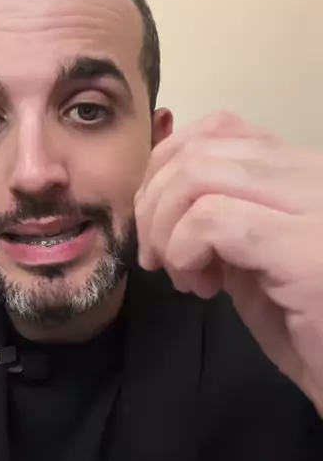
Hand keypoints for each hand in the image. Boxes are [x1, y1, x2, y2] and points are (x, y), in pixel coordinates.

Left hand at [135, 112, 322, 413]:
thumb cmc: (313, 332)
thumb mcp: (258, 262)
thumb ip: (224, 219)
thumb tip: (164, 200)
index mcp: (306, 173)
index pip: (221, 128)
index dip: (168, 167)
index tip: (160, 222)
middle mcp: (317, 175)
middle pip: (201, 147)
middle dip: (154, 200)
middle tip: (158, 256)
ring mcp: (317, 206)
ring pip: (200, 174)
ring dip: (166, 228)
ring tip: (181, 274)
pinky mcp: (306, 248)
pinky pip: (212, 220)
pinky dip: (184, 250)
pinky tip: (201, 287)